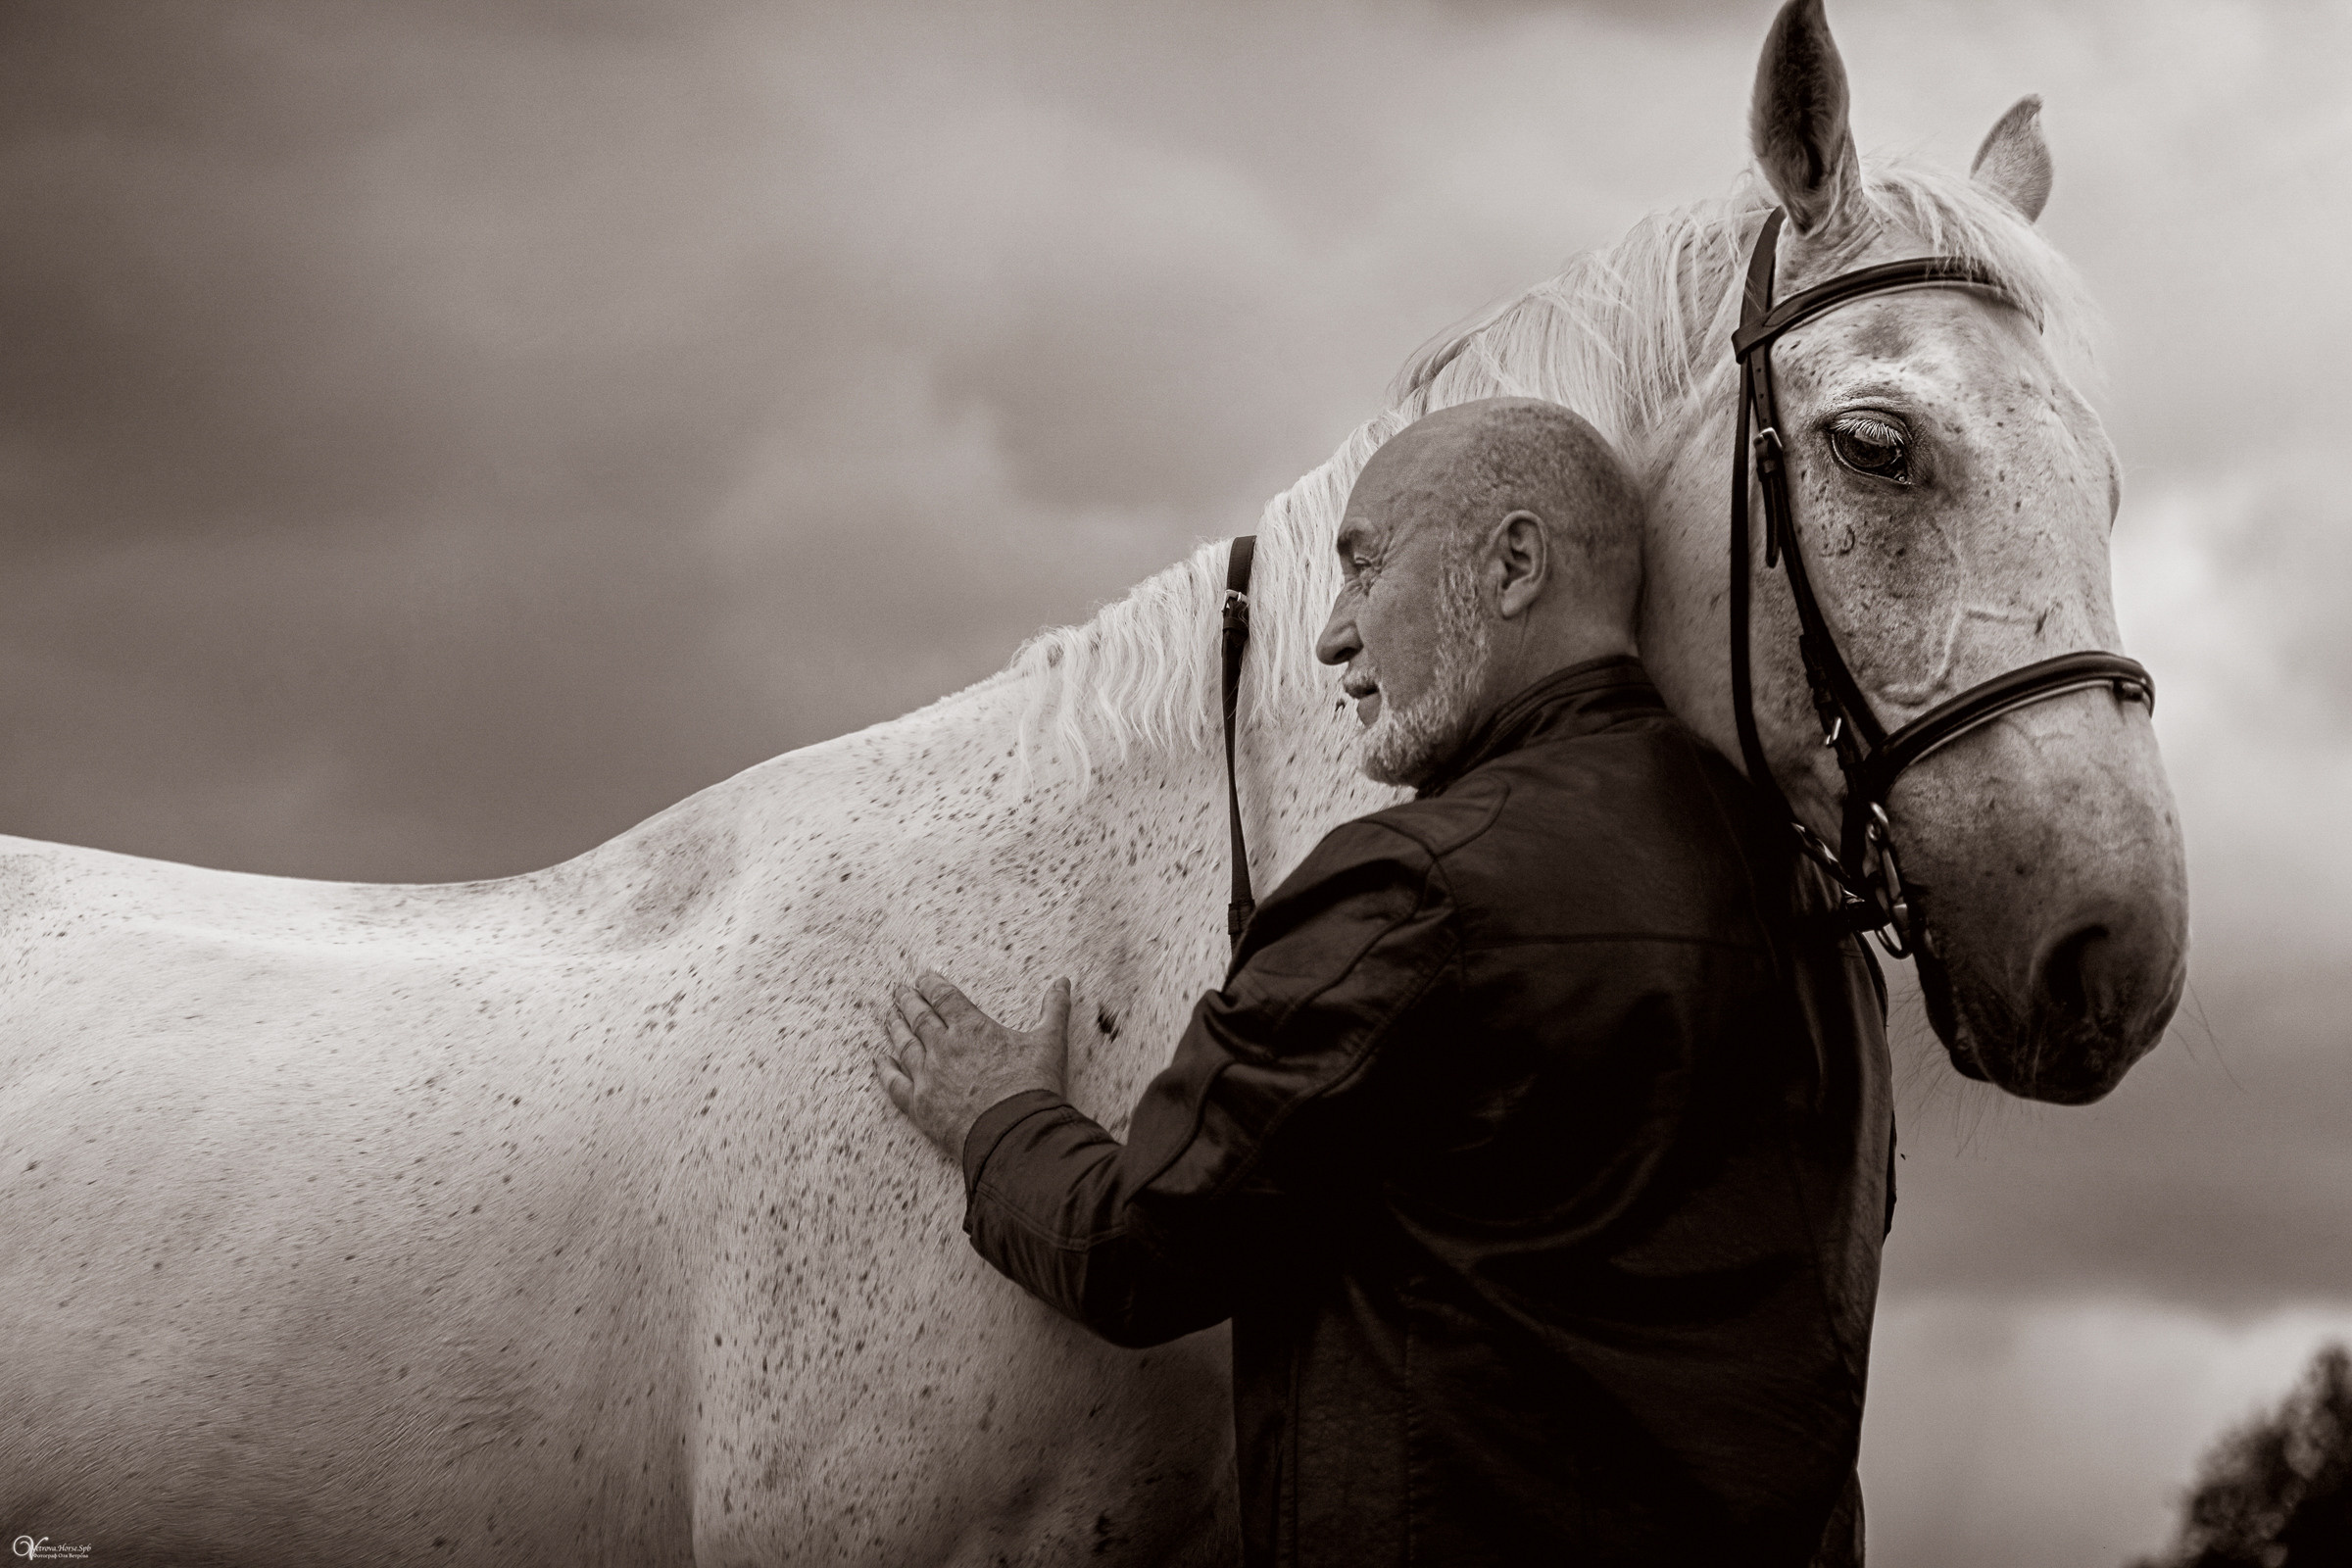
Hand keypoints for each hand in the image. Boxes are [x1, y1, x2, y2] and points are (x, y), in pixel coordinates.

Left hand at [878, 971, 1071, 1157]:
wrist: (1016, 1134)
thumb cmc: (1034, 1088)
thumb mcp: (1050, 1043)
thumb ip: (1054, 1010)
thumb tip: (1063, 983)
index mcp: (972, 1028)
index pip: (945, 997)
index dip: (931, 984)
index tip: (922, 977)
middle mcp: (944, 1047)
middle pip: (919, 1017)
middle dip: (907, 1001)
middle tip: (898, 991)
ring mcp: (928, 1076)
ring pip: (904, 1045)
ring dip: (894, 1027)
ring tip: (888, 1016)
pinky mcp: (920, 1106)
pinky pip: (894, 1083)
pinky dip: (884, 1070)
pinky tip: (879, 1059)